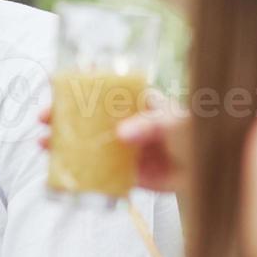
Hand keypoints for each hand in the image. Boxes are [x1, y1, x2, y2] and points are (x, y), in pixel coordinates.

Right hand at [39, 94, 189, 193]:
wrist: (213, 170)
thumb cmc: (197, 134)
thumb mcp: (174, 122)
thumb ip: (149, 125)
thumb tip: (121, 134)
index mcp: (136, 103)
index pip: (102, 89)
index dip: (77, 85)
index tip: (54, 82)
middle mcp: (125, 123)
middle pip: (87, 117)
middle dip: (62, 116)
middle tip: (43, 117)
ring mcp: (124, 149)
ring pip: (87, 144)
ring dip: (64, 143)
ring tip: (43, 143)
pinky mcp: (127, 174)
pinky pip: (99, 173)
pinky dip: (80, 173)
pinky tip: (62, 172)